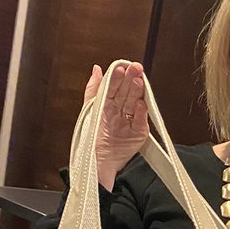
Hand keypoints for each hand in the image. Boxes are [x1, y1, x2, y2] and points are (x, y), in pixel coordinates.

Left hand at [85, 62, 148, 189]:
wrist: (96, 162)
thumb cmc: (90, 138)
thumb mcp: (89, 109)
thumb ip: (93, 89)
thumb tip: (97, 69)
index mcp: (108, 104)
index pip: (115, 86)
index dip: (118, 76)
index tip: (123, 66)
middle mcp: (120, 111)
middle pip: (127, 91)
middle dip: (131, 79)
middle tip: (135, 68)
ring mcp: (130, 121)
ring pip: (134, 102)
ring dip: (137, 92)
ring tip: (138, 81)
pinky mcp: (139, 133)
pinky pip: (140, 120)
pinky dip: (141, 111)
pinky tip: (141, 102)